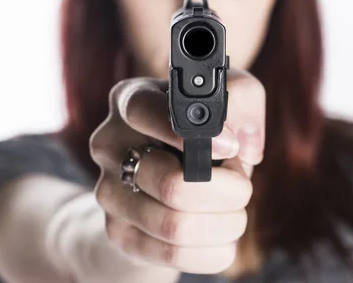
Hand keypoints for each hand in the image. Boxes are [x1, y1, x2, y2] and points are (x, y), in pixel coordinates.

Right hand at [89, 69, 265, 274]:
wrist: (167, 178)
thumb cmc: (204, 131)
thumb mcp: (227, 99)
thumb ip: (243, 97)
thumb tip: (243, 145)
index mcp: (130, 100)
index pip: (144, 111)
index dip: (193, 133)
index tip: (231, 148)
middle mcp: (109, 144)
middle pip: (171, 184)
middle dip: (228, 192)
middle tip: (242, 187)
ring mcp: (109, 192)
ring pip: (175, 226)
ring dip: (225, 224)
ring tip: (234, 211)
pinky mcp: (118, 233)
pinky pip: (173, 255)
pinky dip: (213, 250)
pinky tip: (221, 235)